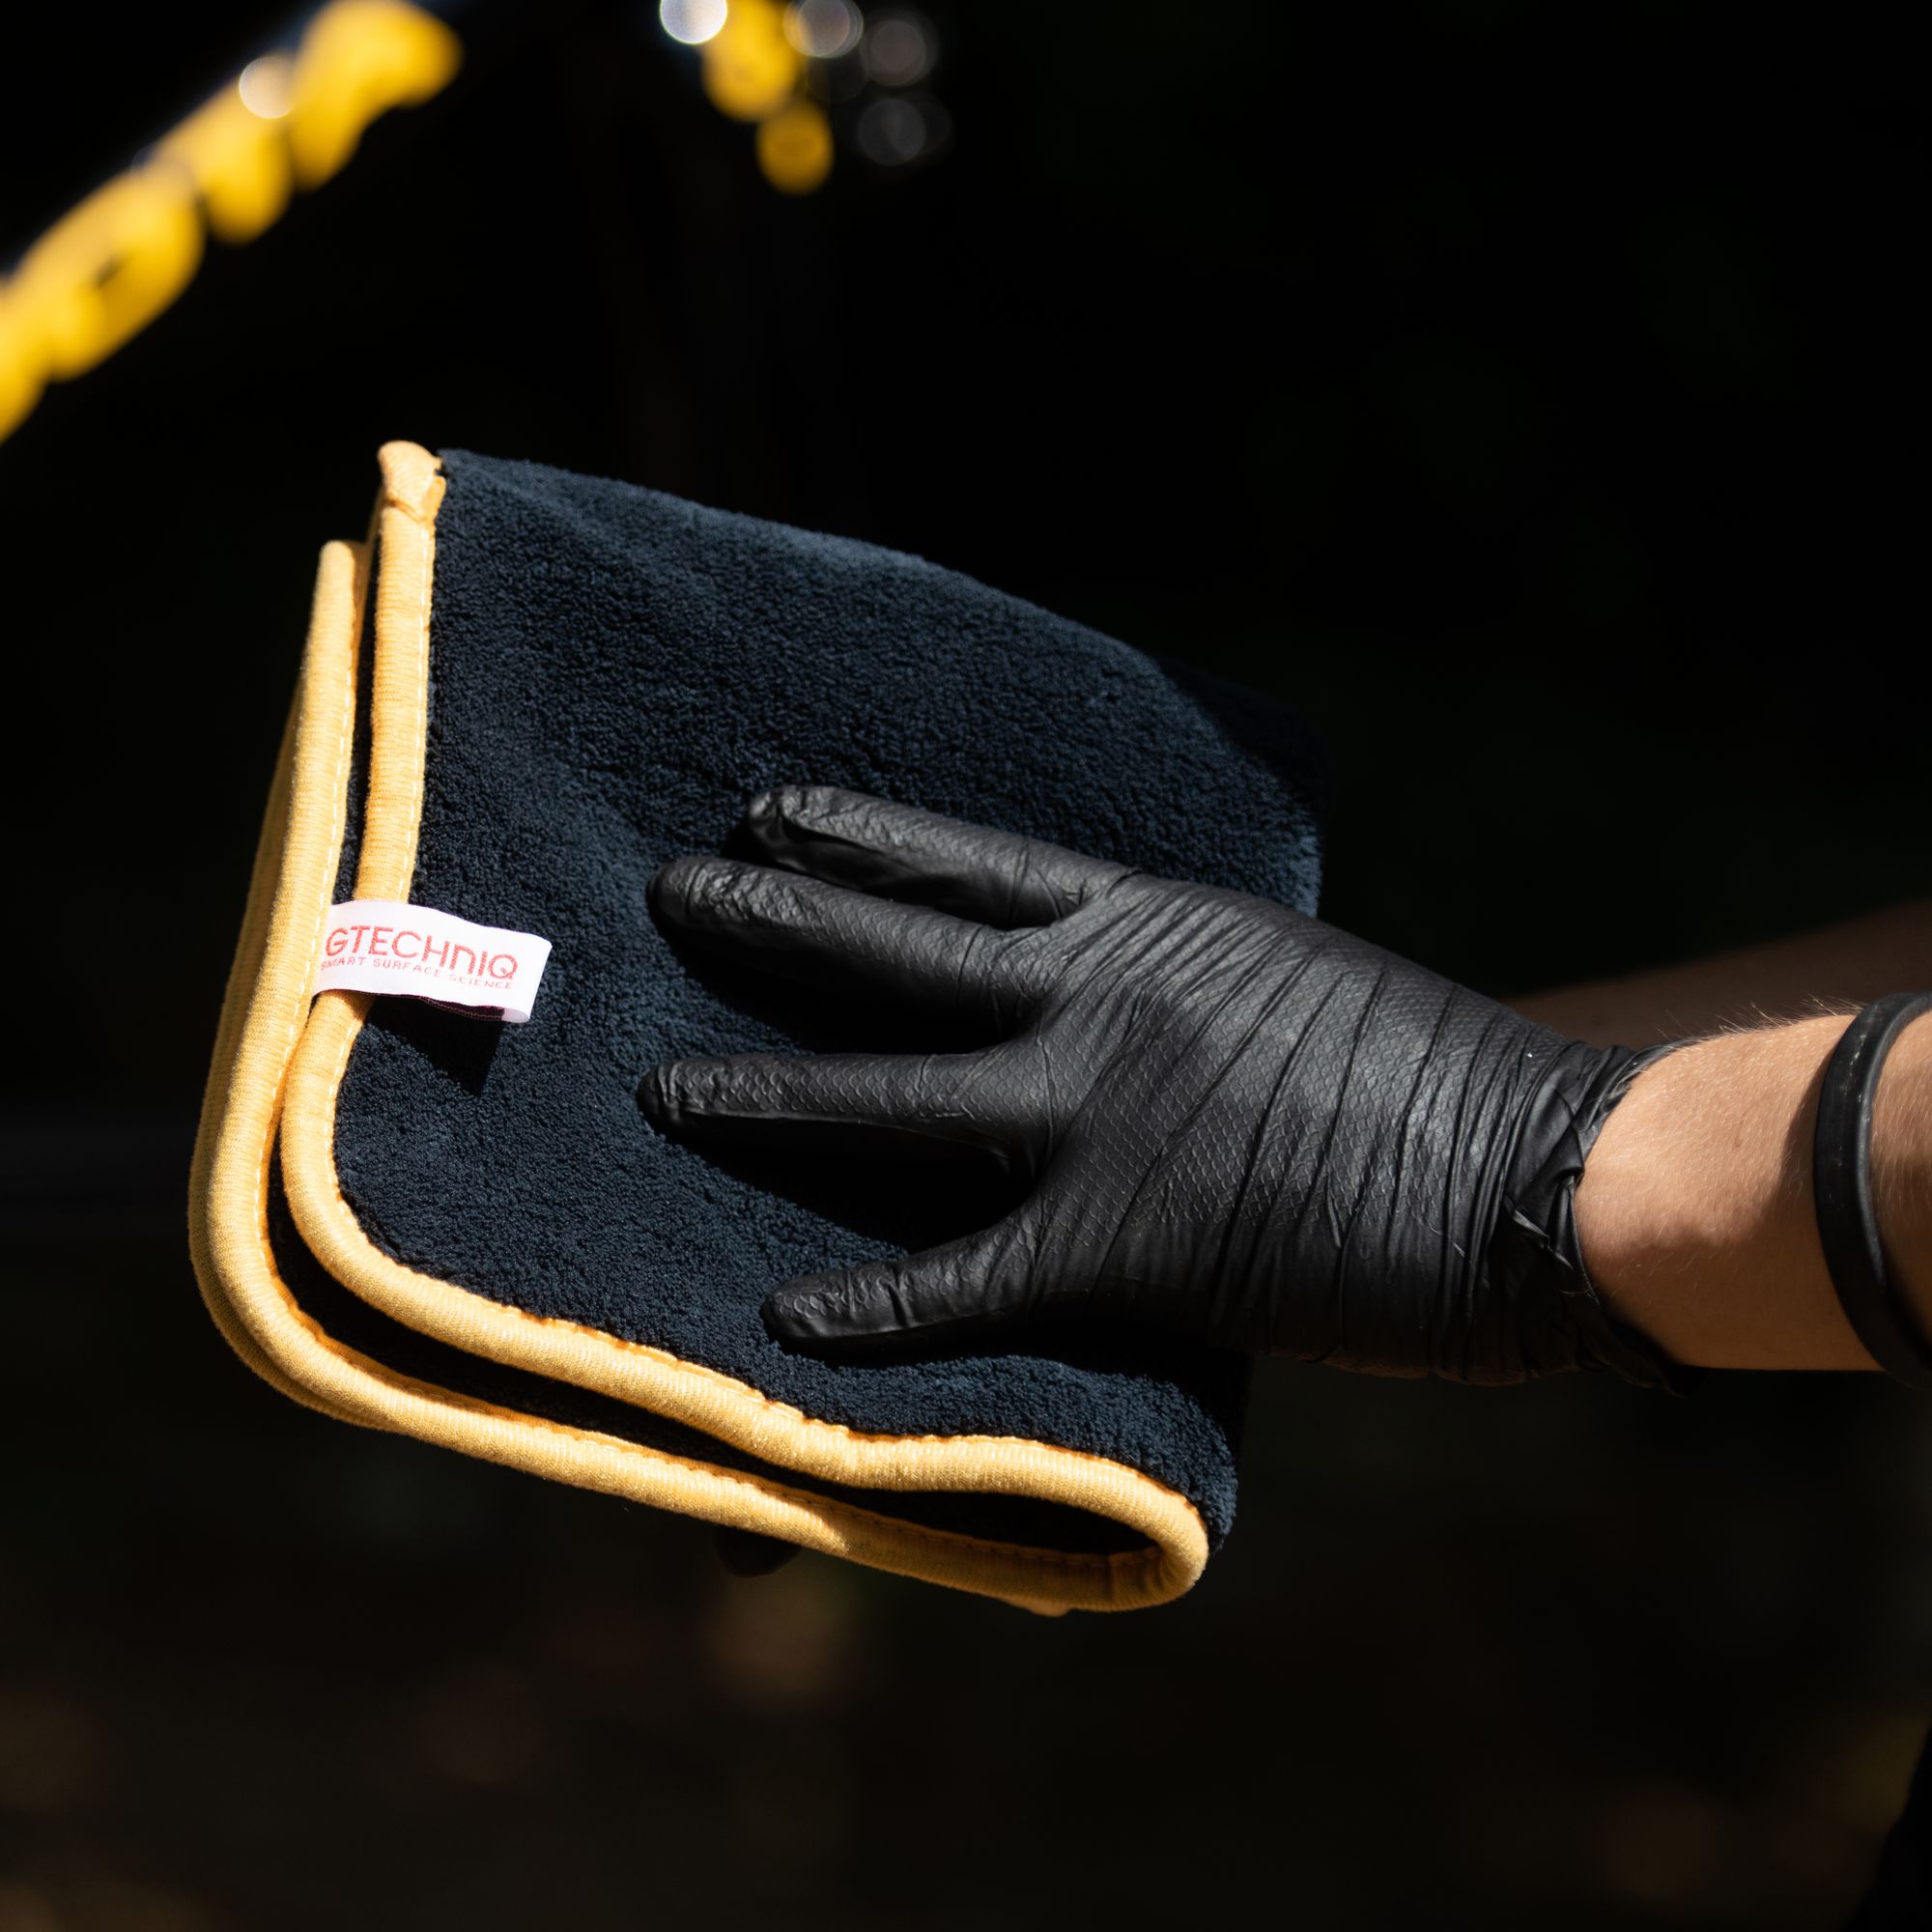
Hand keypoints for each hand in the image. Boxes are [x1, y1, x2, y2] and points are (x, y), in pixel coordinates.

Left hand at [641, 787, 1678, 1385]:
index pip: (963, 859)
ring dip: (766, 1095)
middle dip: (770, 921)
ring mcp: (1099, 1114)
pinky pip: (961, 1275)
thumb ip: (1172, 978)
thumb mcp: (1278, 972)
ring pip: (887, 1099)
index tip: (766, 812)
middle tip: (670, 896)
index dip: (855, 832)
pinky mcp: (1123, 1240)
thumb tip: (1101, 978)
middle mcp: (1097, 998)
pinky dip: (872, 1302)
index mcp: (1146, 924)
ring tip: (662, 1091)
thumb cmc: (1422, 1067)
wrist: (1527, 1159)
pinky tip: (786, 1315)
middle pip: (892, 949)